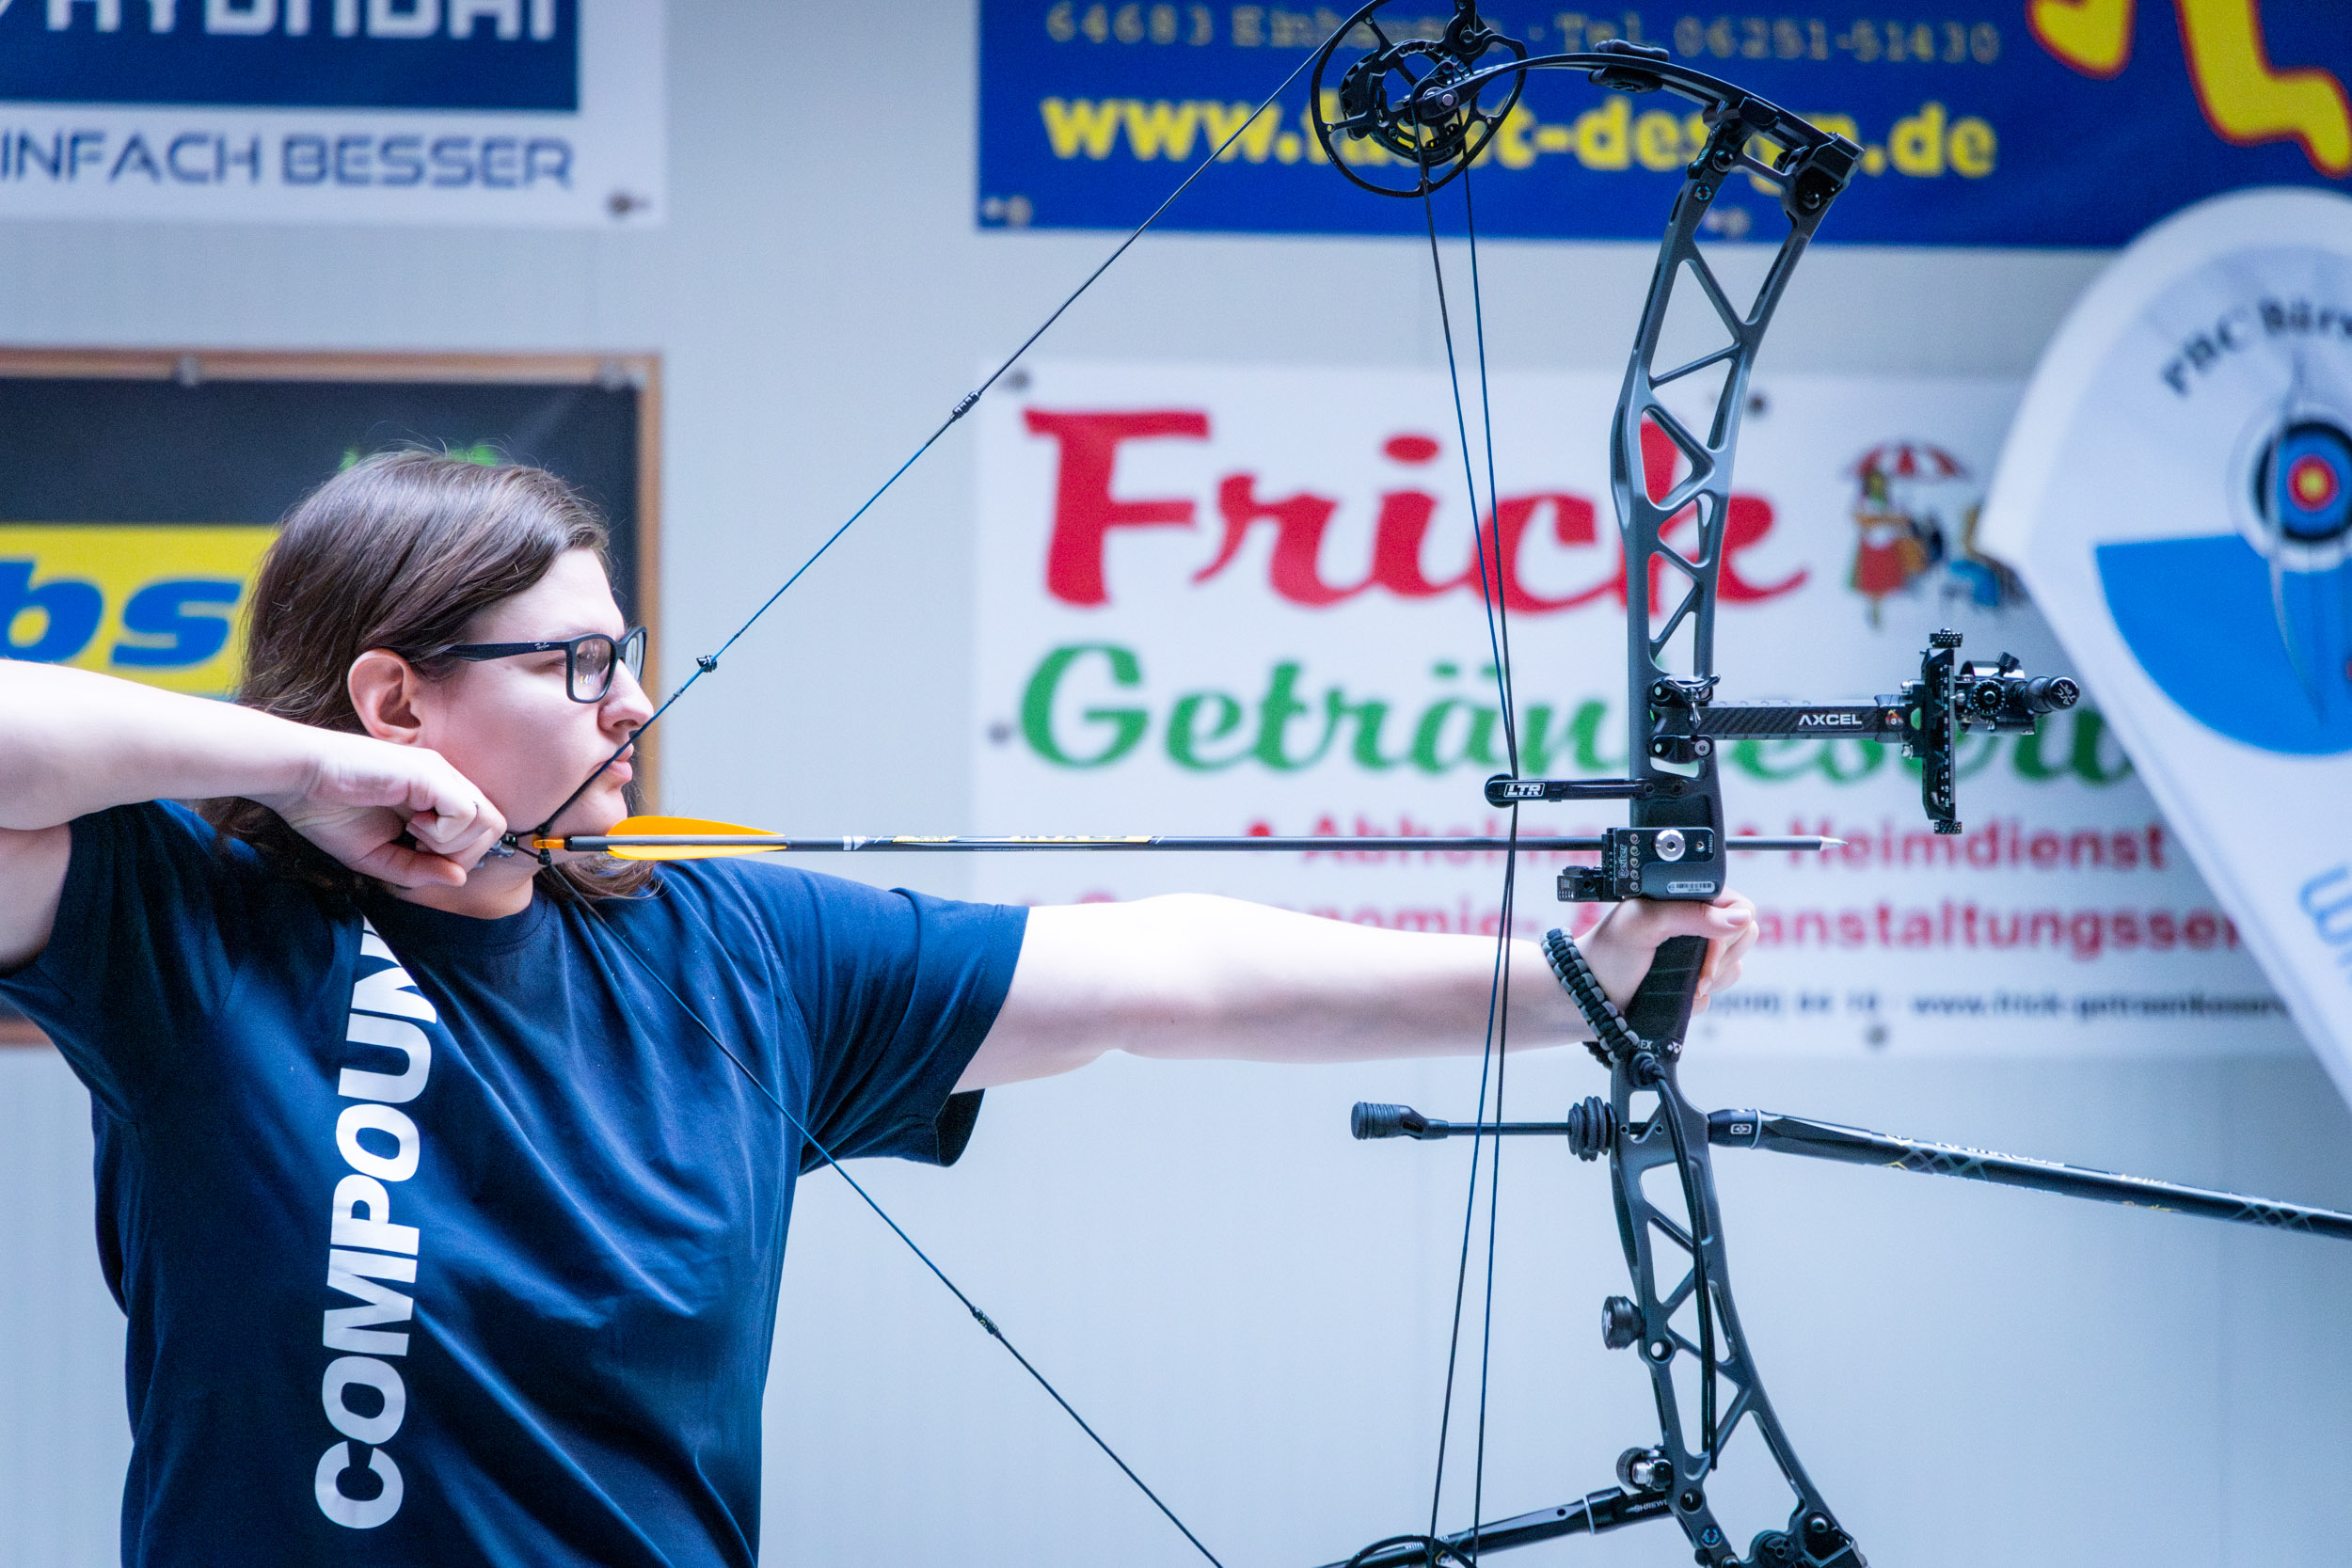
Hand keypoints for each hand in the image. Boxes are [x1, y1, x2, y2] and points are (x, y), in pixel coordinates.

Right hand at [269, 730, 507, 887]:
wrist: (295, 780)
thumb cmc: (327, 811)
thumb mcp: (378, 856)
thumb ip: (419, 870)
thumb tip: (460, 879)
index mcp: (435, 795)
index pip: (479, 831)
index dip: (456, 855)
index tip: (416, 854)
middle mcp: (445, 780)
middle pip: (493, 827)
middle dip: (461, 854)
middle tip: (417, 849)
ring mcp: (440, 774)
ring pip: (488, 820)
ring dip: (452, 843)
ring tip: (413, 835)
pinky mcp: (429, 773)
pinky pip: (466, 813)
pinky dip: (442, 833)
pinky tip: (411, 825)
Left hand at [1577, 890, 1756, 1014]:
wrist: (1591, 997)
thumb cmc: (1607, 953)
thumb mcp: (1642, 922)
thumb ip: (1689, 914)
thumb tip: (1740, 917)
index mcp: (1685, 898)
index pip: (1737, 905)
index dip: (1728, 930)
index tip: (1705, 950)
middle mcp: (1696, 922)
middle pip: (1744, 935)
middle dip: (1721, 958)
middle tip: (1695, 973)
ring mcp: (1699, 953)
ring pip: (1736, 964)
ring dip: (1711, 979)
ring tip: (1683, 983)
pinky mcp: (1697, 980)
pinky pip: (1722, 988)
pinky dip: (1701, 996)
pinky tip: (1679, 994)